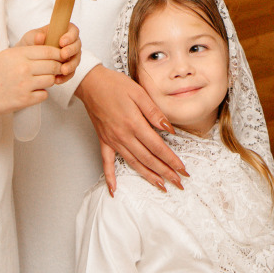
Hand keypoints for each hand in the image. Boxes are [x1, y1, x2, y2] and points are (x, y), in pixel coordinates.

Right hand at [0, 42, 61, 135]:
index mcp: (18, 55)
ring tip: (39, 81)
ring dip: (49, 80)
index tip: (60, 56)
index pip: (49, 51)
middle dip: (57, 67)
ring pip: (51, 80)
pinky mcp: (24, 101)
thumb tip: (47, 52)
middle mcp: (23, 69)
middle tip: (54, 69)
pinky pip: (44, 95)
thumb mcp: (5, 56)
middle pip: (53, 65)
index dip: (58, 53)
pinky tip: (31, 92)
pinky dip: (40, 94)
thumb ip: (26, 53)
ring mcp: (24, 86)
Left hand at [19, 23, 81, 83]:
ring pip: (76, 60)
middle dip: (71, 51)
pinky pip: (71, 73)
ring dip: (71, 65)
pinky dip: (65, 77)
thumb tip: (40, 36)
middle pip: (77, 45)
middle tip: (63, 55)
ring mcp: (71, 56)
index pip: (73, 31)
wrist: (27, 59)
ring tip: (62, 70)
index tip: (61, 42)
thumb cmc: (31, 43)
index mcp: (63, 31)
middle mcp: (70, 43)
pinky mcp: (69, 68)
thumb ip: (35, 37)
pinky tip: (57, 80)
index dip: (70, 36)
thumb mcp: (30, 38)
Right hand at [75, 64, 186, 193]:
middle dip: (165, 172)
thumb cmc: (114, 85)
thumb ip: (154, 112)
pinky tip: (114, 189)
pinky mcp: (104, 141)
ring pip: (133, 163)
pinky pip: (107, 162)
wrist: (91, 83)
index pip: (158, 147)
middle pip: (148, 159)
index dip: (171, 160)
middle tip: (178, 182)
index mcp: (134, 123)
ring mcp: (113, 140)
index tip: (182, 168)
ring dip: (148, 176)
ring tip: (161, 186)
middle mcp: (124, 136)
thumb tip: (168, 128)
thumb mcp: (139, 93)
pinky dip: (110, 177)